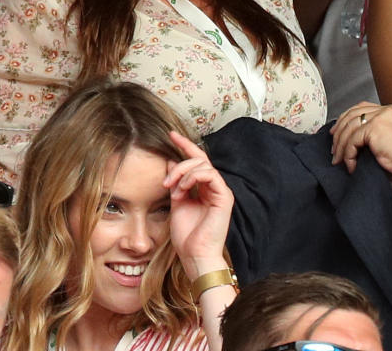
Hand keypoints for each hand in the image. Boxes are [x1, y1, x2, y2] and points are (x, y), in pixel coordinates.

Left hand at [164, 131, 233, 279]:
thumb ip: (175, 183)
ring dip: (183, 172)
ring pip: (203, 165)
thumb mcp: (176, 203)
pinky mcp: (224, 197)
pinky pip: (210, 175)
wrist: (195, 255)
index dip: (184, 146)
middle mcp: (214, 187)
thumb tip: (169, 163)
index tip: (171, 135)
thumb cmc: (187, 236)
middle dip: (182, 157)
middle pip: (200, 159)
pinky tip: (183, 188)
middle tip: (167, 169)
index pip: (196, 161)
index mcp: (204, 189)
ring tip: (172, 187)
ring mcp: (221, 191)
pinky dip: (193, 177)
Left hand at [330, 102, 391, 180]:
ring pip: (349, 128)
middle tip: (333, 148)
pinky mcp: (374, 128)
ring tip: (338, 160)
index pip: (362, 109)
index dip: (346, 120)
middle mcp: (384, 110)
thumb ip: (377, 135)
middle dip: (339, 132)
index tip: (337, 134)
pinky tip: (351, 165)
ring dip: (340, 146)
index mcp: (391, 111)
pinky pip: (352, 141)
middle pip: (352, 115)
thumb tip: (356, 143)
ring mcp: (379, 117)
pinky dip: (348, 154)